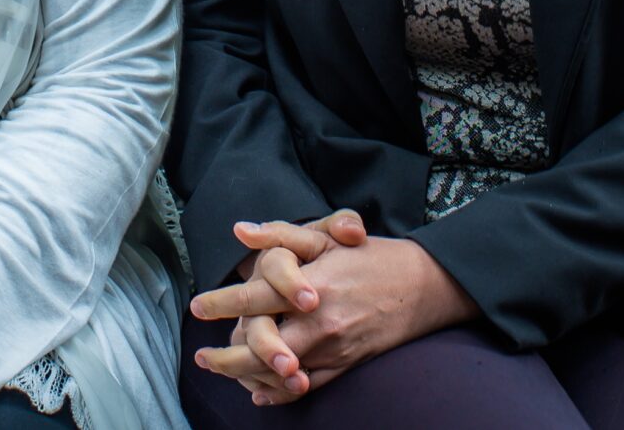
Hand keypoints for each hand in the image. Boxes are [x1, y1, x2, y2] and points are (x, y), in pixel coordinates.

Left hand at [188, 210, 366, 404]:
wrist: (426, 287)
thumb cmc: (375, 257)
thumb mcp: (329, 236)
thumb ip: (283, 235)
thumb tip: (241, 230)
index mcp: (311, 285)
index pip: (255, 299)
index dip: (221, 304)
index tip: (197, 307)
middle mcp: (320, 322)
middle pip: (261, 347)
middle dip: (226, 357)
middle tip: (203, 358)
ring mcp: (334, 348)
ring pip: (280, 372)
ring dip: (248, 376)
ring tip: (226, 374)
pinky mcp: (347, 364)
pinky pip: (308, 387)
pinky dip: (281, 393)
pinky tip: (262, 393)